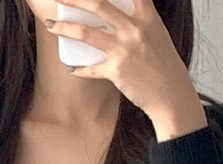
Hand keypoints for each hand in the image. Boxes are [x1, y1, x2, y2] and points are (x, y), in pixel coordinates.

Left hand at [43, 0, 203, 127]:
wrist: (171, 95)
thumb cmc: (164, 65)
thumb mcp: (156, 34)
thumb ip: (136, 19)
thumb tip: (113, 13)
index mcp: (146, 16)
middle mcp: (134, 29)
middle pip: (97, 4)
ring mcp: (124, 50)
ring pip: (86, 33)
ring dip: (64, 27)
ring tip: (51, 25)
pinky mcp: (116, 71)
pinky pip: (90, 68)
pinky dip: (78, 68)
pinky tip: (71, 66)